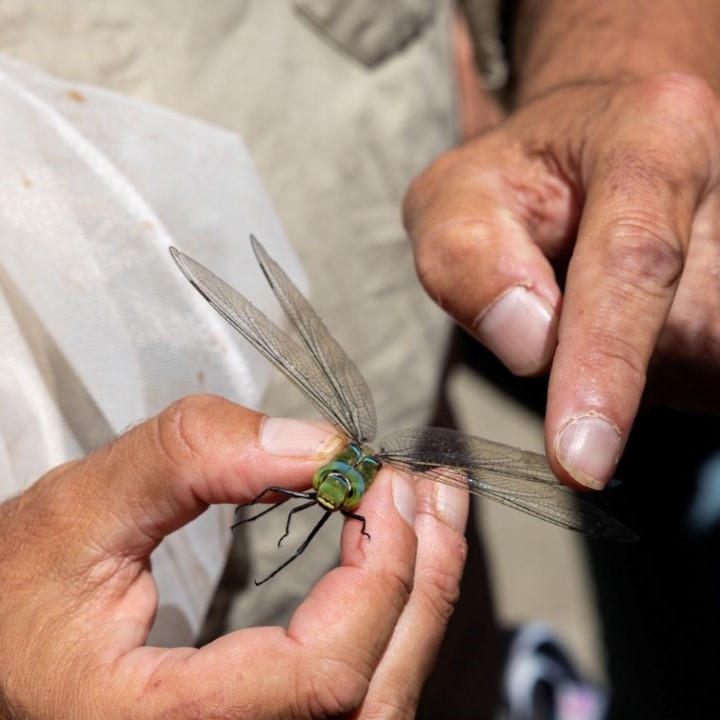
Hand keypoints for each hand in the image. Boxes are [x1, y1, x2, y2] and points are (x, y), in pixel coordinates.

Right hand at [0, 395, 467, 718]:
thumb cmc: (15, 598)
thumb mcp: (77, 512)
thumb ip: (186, 461)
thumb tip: (315, 444)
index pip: (320, 675)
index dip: (377, 575)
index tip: (382, 483)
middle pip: (372, 696)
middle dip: (419, 580)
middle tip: (426, 489)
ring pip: (377, 700)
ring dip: (419, 596)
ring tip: (431, 511)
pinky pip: (356, 690)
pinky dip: (391, 616)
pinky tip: (399, 557)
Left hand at [404, 72, 719, 489]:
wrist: (591, 159)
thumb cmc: (514, 184)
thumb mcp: (455, 200)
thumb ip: (465, 257)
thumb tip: (528, 342)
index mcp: (654, 135)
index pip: (636, 261)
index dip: (606, 365)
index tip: (577, 461)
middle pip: (671, 334)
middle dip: (602, 362)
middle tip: (556, 299)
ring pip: (691, 364)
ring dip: (633, 366)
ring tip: (590, 292)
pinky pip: (698, 371)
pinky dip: (652, 372)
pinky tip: (630, 322)